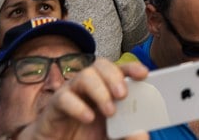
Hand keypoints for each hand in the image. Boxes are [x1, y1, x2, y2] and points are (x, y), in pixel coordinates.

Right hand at [20, 58, 149, 139]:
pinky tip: (88, 118)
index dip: (131, 68)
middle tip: (123, 95)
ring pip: (83, 76)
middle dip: (114, 76)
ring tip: (110, 111)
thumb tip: (142, 133)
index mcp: (104, 90)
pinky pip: (63, 97)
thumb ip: (126, 136)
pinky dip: (77, 106)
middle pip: (101, 65)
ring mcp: (70, 94)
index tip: (144, 74)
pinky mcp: (54, 107)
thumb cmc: (84, 139)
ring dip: (99, 90)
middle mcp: (87, 88)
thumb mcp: (110, 139)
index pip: (118, 70)